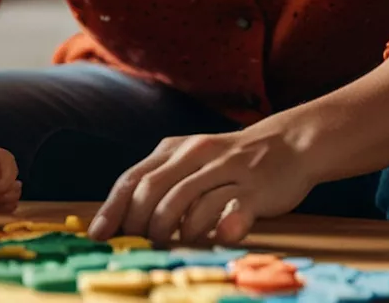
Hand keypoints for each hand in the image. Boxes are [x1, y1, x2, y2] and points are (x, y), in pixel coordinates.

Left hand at [88, 122, 313, 244]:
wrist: (290, 143)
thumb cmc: (231, 161)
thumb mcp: (192, 161)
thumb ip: (163, 183)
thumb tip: (125, 221)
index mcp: (175, 149)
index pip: (133, 179)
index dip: (113, 208)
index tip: (98, 235)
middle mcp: (196, 155)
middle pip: (153, 190)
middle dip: (139, 223)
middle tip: (139, 245)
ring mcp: (226, 170)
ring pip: (186, 201)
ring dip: (171, 229)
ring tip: (170, 245)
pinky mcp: (254, 188)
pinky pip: (230, 210)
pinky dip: (217, 228)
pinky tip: (213, 238)